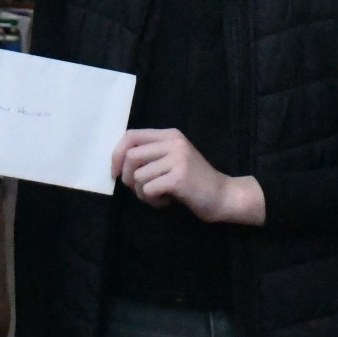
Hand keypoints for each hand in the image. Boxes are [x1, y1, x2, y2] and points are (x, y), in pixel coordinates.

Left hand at [110, 129, 264, 224]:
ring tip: (159, 196)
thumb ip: (151, 155)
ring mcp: (178, 159)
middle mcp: (174, 142)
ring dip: (142, 193)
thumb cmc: (193, 182)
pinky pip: (149, 189)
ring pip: (138, 176)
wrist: (223, 196)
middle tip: (140, 190)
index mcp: (170, 135)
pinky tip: (167, 201)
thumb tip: (117, 163)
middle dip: (127, 178)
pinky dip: (153, 201)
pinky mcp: (179, 178)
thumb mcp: (172, 160)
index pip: (131, 135)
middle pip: (131, 156)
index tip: (115, 172)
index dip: (117, 154)